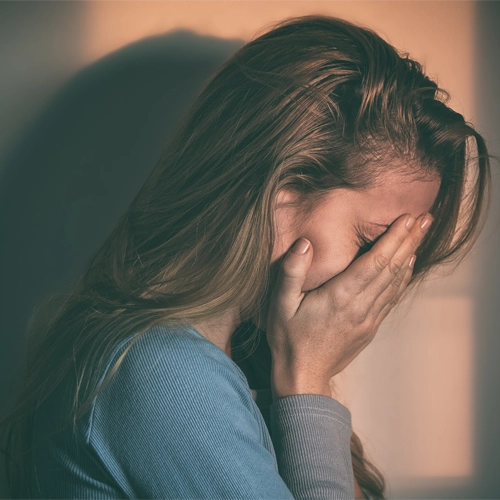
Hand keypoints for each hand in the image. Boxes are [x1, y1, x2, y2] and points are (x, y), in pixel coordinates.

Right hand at [267, 212, 432, 398]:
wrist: (303, 377)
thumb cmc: (289, 338)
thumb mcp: (280, 304)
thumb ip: (291, 272)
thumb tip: (304, 243)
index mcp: (340, 297)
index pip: (374, 262)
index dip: (394, 239)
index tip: (408, 218)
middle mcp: (360, 307)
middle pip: (391, 269)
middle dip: (410, 241)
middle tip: (425, 218)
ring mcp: (369, 319)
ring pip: (395, 282)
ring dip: (410, 256)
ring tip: (422, 235)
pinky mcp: (370, 327)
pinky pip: (392, 298)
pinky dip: (402, 278)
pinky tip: (408, 266)